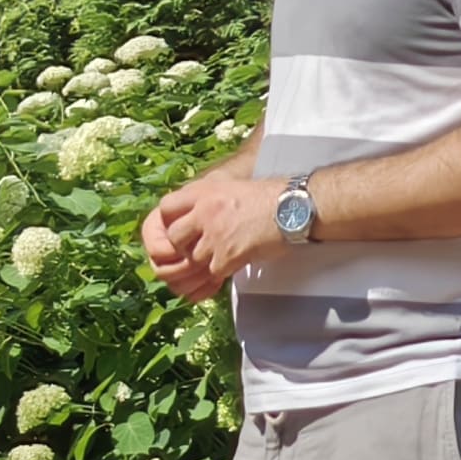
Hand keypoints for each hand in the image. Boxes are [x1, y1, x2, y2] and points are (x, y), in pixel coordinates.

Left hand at [142, 172, 286, 303]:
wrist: (294, 209)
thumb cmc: (271, 197)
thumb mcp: (231, 187)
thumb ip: (208, 199)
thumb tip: (193, 213)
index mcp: (204, 191)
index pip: (166, 208)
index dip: (169, 221)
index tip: (179, 228)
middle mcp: (205, 212)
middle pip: (174, 237)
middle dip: (184, 246)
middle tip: (200, 247)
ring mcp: (215, 235)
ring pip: (193, 258)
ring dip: (206, 260)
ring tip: (225, 253)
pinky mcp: (227, 256)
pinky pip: (213, 272)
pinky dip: (223, 271)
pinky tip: (237, 261)